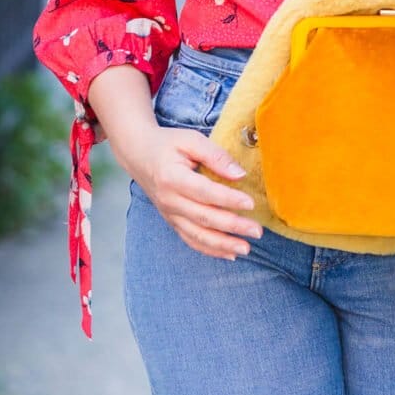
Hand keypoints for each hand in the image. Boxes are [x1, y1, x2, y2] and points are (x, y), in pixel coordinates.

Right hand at [132, 125, 263, 260]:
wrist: (137, 154)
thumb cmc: (166, 144)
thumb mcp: (190, 140)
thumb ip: (215, 156)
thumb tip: (240, 175)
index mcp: (172, 177)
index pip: (204, 192)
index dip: (228, 199)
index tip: (250, 203)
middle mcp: (169, 200)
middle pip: (204, 217)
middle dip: (233, 226)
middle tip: (257, 231)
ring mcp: (169, 214)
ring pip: (197, 235)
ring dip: (223, 245)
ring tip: (246, 248)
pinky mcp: (171, 221)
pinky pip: (191, 240)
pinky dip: (210, 250)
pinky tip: (229, 254)